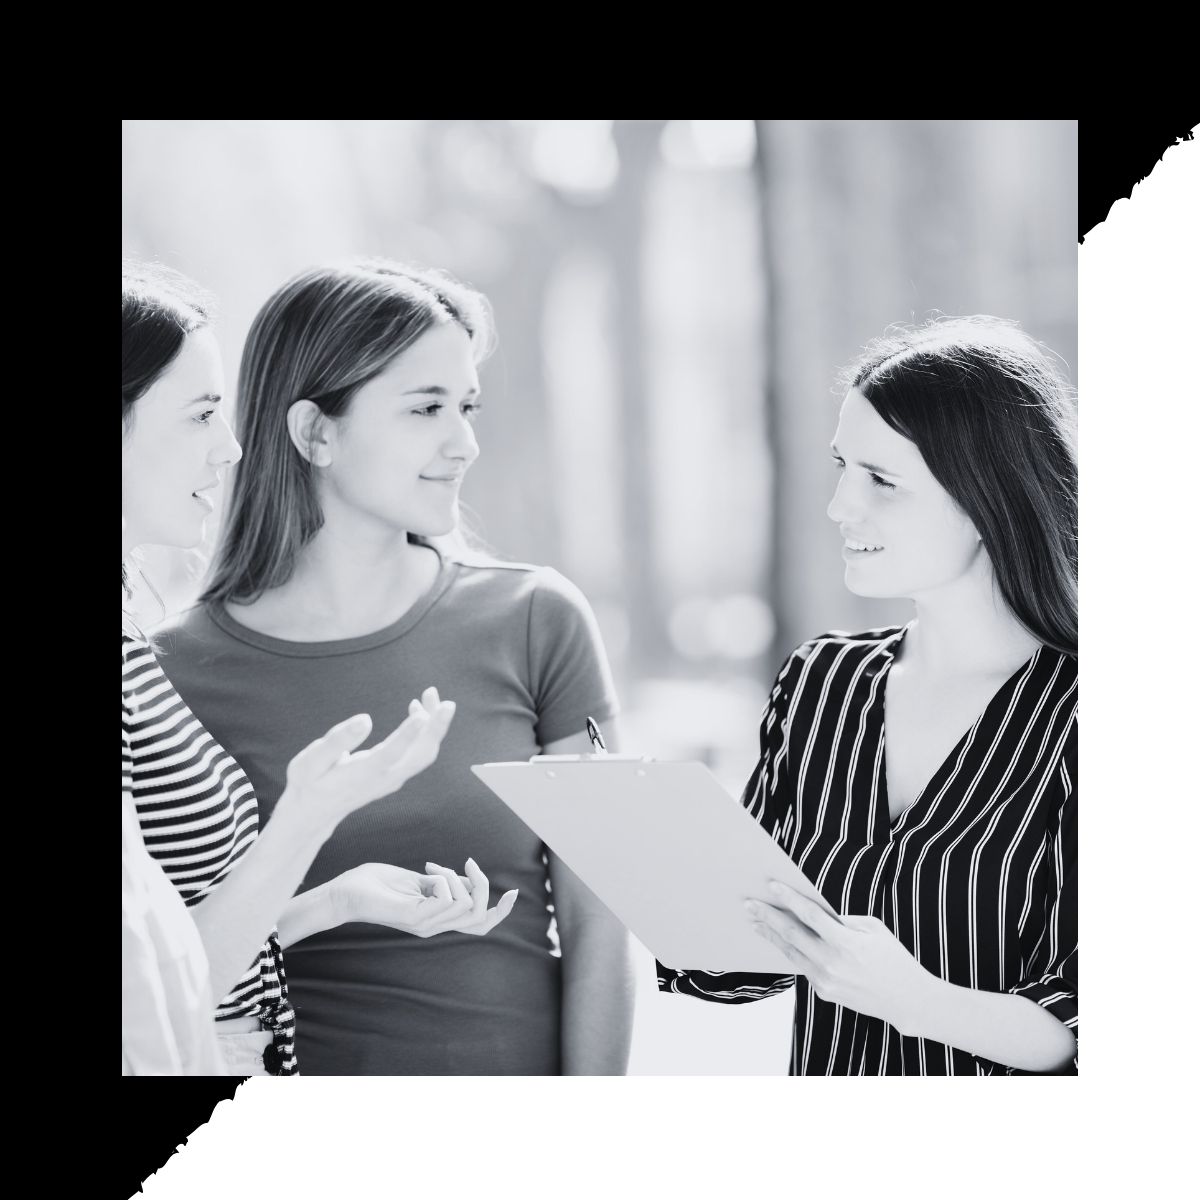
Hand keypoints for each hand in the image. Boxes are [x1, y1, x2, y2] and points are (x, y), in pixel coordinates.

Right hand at [282, 687, 454, 833]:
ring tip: (430, 694)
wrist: (313, 813)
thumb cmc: (308, 783)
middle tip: (445, 701)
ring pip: (424, 754)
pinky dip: (425, 731)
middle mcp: (385, 779)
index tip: (422, 714)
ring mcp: (393, 779)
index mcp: (362, 774)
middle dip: (437, 728)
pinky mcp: (395, 775)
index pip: (390, 755)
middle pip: (421, 755)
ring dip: (434, 725)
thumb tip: (365, 719)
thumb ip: (338, 741)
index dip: (407, 735)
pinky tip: (417, 710)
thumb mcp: (310, 762)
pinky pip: (419, 753)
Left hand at [335, 859, 517, 937]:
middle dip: (484, 885)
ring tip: (432, 867)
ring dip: (456, 877)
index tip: (513, 892)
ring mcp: (425, 924)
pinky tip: (425, 872)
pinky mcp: (414, 918)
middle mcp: (435, 926)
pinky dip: (444, 879)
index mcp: (438, 918)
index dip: (501, 911)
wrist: (344, 893)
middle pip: (480, 915)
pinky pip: (447, 899)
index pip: (479, 925)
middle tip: (468, 863)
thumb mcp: (420, 880)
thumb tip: (470, 878)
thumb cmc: (376, 883)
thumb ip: (444, 882)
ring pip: (466, 904)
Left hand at [747, 881, 935, 1034]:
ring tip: (755, 921)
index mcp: (846, 942)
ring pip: (791, 952)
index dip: (789, 899)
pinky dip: (789, 951)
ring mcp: (826, 980)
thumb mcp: (873, 929)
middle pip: (792, 934)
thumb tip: (813, 912)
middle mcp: (832, 963)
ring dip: (771, 935)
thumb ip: (841, 920)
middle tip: (749, 903)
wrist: (906, 1000)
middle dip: (768, 917)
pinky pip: (803, 966)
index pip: (810, 915)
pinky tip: (777, 940)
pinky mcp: (824, 991)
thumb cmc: (892, 957)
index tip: (771, 885)